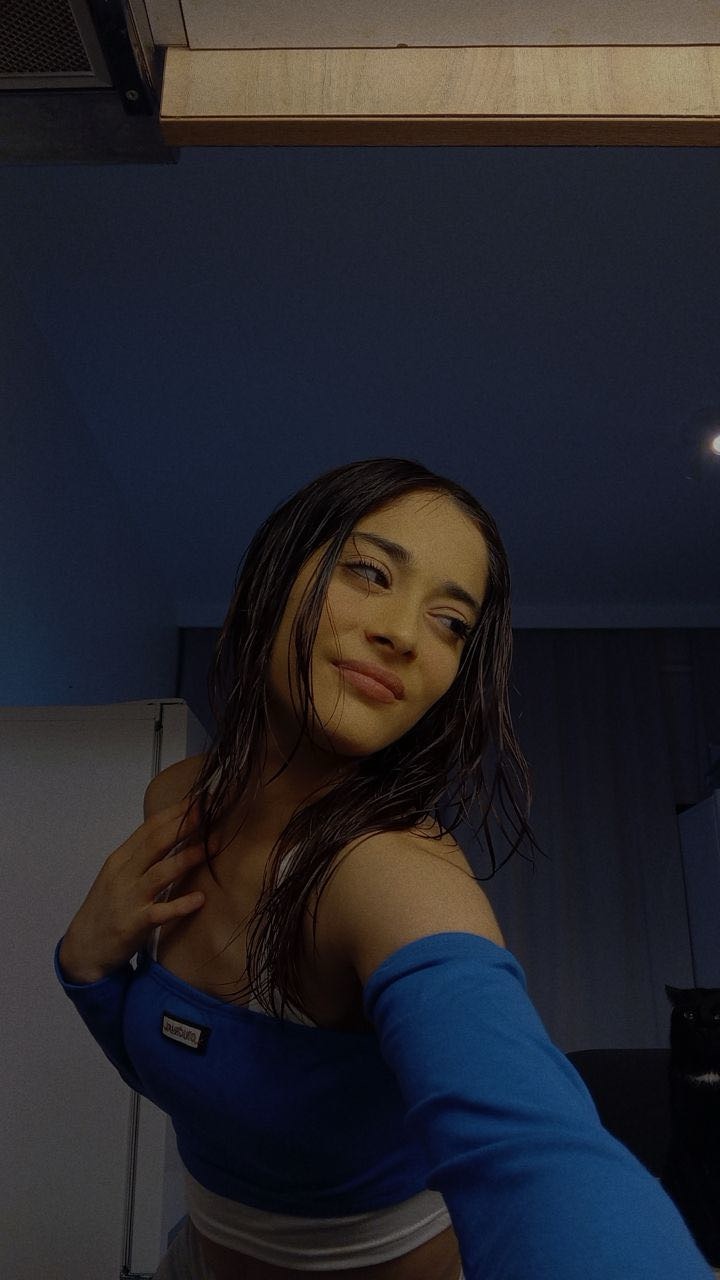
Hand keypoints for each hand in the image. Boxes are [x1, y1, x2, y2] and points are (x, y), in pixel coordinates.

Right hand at [59, 799, 214, 982]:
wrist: (83, 948)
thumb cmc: (106, 908)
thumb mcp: (118, 876)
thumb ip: (142, 856)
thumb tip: (174, 833)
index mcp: (120, 859)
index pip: (149, 828)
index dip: (175, 812)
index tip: (200, 799)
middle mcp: (123, 874)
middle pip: (156, 843)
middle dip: (183, 825)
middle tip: (209, 812)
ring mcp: (128, 899)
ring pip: (160, 873)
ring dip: (188, 858)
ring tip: (212, 846)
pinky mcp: (134, 924)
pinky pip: (161, 912)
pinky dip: (181, 905)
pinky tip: (200, 898)